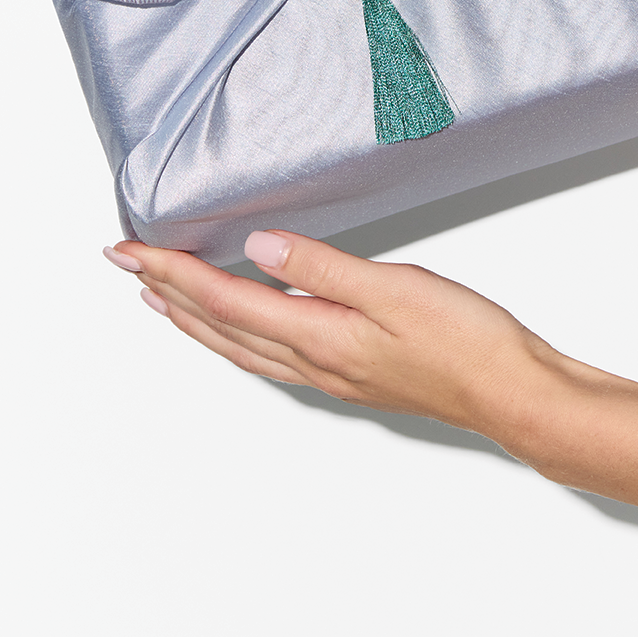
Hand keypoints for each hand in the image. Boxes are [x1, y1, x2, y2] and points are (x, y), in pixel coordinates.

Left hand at [105, 231, 561, 436]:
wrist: (510, 391)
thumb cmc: (465, 341)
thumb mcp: (395, 288)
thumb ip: (323, 267)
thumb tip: (260, 247)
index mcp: (320, 335)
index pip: (226, 301)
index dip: (173, 273)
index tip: (130, 252)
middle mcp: (315, 361)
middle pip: (221, 328)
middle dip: (169, 294)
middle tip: (127, 267)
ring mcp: (332, 371)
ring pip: (242, 346)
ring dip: (196, 320)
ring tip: (165, 300)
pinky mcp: (351, 370)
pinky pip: (271, 354)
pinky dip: (237, 335)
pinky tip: (246, 326)